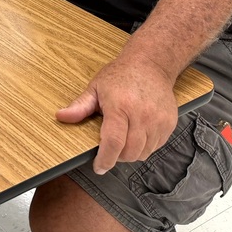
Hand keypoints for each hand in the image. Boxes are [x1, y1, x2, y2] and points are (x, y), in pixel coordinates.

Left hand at [57, 52, 179, 174]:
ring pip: (144, 152)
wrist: (151, 64)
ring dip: (131, 153)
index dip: (105, 159)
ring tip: (123, 140)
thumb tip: (61, 117)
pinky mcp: (169, 123)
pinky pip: (156, 146)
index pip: (114, 142)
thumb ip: (80, 106)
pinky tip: (137, 134)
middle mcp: (142, 115)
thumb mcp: (96, 87)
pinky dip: (145, 147)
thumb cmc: (121, 75)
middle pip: (130, 152)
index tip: (99, 167)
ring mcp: (158, 120)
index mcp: (121, 106)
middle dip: (117, 157)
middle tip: (109, 150)